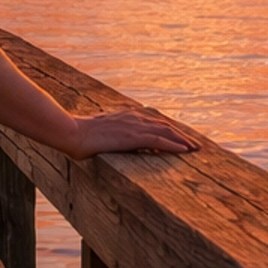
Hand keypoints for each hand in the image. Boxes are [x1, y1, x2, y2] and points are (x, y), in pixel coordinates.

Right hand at [60, 106, 196, 159]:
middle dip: (181, 135)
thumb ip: (109, 133)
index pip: (153, 122)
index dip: (168, 130)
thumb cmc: (80, 135)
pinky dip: (173, 145)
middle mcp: (134, 118)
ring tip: (195, 149)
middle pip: (163, 125)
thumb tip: (110, 140)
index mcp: (126, 116)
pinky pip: (158, 141)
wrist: (72, 132)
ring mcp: (134, 126)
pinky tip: (184, 151)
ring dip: (182, 140)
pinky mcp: (132, 137)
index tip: (180, 138)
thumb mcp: (99, 132)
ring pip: (165, 132)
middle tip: (194, 145)